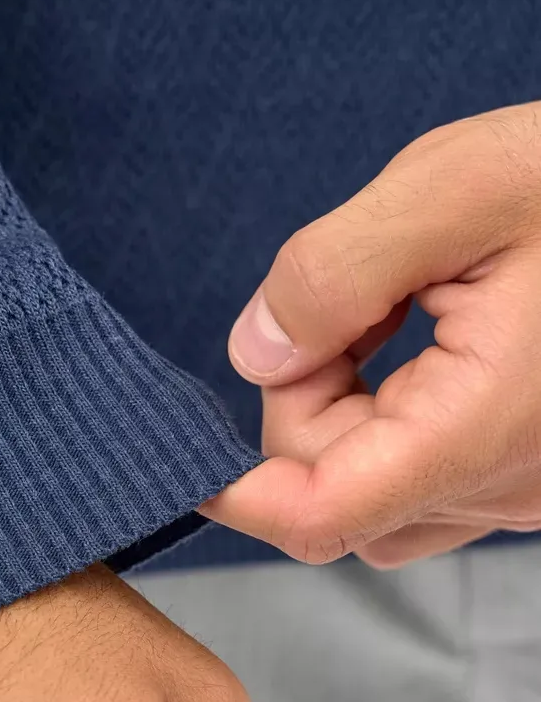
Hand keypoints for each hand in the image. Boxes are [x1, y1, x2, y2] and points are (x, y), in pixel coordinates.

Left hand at [205, 102, 540, 566]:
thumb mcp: (459, 187)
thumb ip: (335, 272)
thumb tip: (255, 353)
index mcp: (482, 429)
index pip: (321, 514)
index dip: (239, 495)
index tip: (193, 455)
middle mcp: (506, 489)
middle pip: (331, 496)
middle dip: (304, 404)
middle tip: (350, 305)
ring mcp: (520, 493)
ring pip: (370, 497)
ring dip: (344, 418)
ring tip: (397, 317)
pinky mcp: (524, 477)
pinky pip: (416, 483)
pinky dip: (385, 424)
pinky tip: (419, 348)